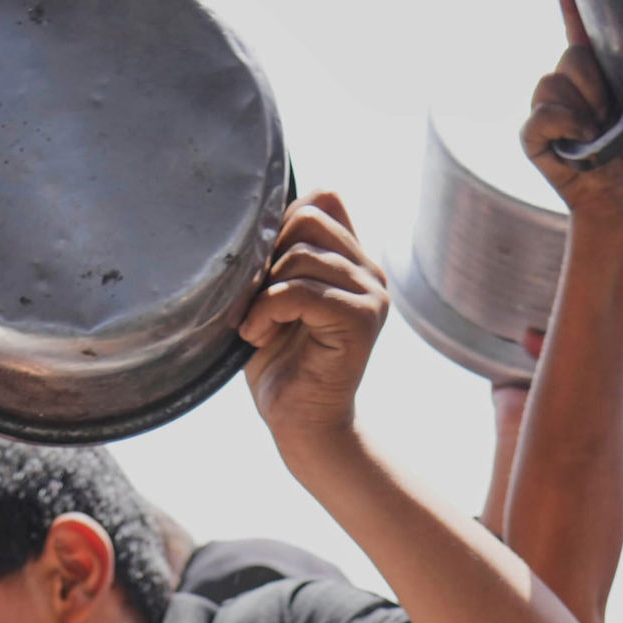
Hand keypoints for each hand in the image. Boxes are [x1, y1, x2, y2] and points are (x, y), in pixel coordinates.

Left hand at [239, 193, 388, 459]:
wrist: (301, 424)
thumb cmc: (279, 363)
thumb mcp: (272, 295)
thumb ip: (279, 253)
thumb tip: (252, 213)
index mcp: (351, 259)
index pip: (321, 199)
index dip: (280, 223)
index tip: (261, 271)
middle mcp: (369, 271)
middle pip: (307, 217)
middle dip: (267, 255)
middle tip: (254, 300)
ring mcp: (371, 294)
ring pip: (300, 254)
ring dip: (262, 290)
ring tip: (255, 325)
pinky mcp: (362, 320)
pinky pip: (300, 290)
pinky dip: (266, 310)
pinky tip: (257, 336)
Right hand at [521, 0, 622, 227]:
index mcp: (596, 74)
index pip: (580, 31)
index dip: (573, 6)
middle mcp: (568, 86)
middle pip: (572, 57)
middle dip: (596, 85)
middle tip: (612, 115)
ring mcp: (547, 109)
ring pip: (552, 83)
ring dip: (582, 111)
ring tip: (598, 134)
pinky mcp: (533, 136)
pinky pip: (540, 115)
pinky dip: (563, 125)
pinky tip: (581, 140)